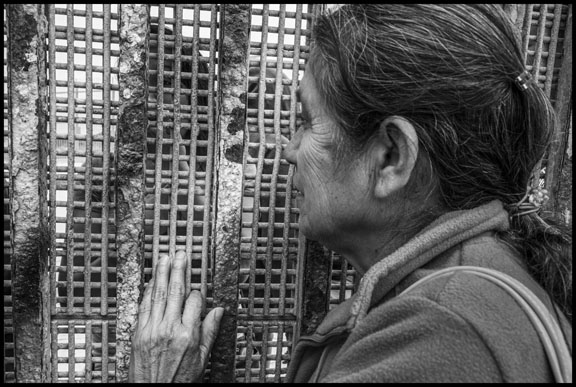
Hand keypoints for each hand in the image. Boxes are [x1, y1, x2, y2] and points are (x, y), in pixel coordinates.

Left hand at [129, 250, 223, 382]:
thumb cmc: (179, 380)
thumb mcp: (202, 359)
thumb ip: (210, 332)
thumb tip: (218, 312)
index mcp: (189, 335)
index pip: (195, 302)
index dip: (198, 293)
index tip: (198, 291)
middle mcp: (170, 329)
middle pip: (175, 291)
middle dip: (178, 270)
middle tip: (180, 254)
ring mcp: (152, 330)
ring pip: (158, 294)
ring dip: (161, 273)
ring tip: (165, 259)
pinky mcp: (139, 333)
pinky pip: (144, 306)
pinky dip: (148, 291)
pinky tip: (152, 281)